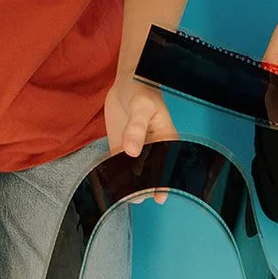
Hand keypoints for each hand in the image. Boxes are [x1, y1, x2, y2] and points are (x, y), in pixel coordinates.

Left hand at [106, 79, 174, 203]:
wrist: (125, 81)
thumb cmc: (140, 89)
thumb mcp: (141, 106)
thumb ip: (136, 128)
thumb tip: (132, 151)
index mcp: (166, 139)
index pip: (167, 164)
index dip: (165, 182)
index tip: (159, 197)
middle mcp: (153, 149)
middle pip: (151, 173)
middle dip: (143, 185)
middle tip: (133, 195)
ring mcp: (136, 150)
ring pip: (133, 173)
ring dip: (127, 183)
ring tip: (120, 194)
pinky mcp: (120, 148)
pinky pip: (117, 165)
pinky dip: (113, 174)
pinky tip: (109, 184)